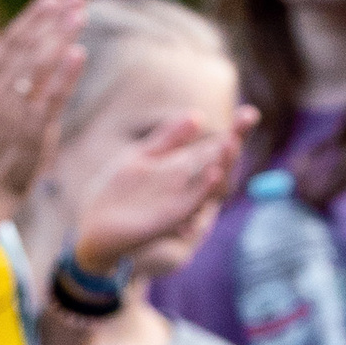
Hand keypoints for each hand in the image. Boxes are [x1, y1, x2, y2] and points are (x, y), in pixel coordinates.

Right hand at [0, 0, 87, 209]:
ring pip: (39, 64)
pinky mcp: (31, 132)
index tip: (50, 0)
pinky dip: (65, 73)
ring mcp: (12, 111)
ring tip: (80, 12)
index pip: (8, 42)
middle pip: (26, 45)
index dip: (30, 19)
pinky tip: (79, 52)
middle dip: (51, 19)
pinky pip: (51, 97)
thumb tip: (20, 69)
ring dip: (60, 35)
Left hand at [73, 103, 256, 278]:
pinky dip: (204, 191)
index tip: (249, 112)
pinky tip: (213, 174)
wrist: (96, 231)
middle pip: (218, 163)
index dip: (233, 131)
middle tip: (249, 118)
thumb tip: (198, 116)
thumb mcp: (143, 159)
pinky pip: (192, 205)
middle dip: (234, 142)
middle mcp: (187, 188)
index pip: (214, 148)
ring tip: (233, 142)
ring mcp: (179, 204)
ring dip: (223, 163)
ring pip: (210, 184)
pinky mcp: (168, 220)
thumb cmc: (119, 197)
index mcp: (183, 171)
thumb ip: (169, 139)